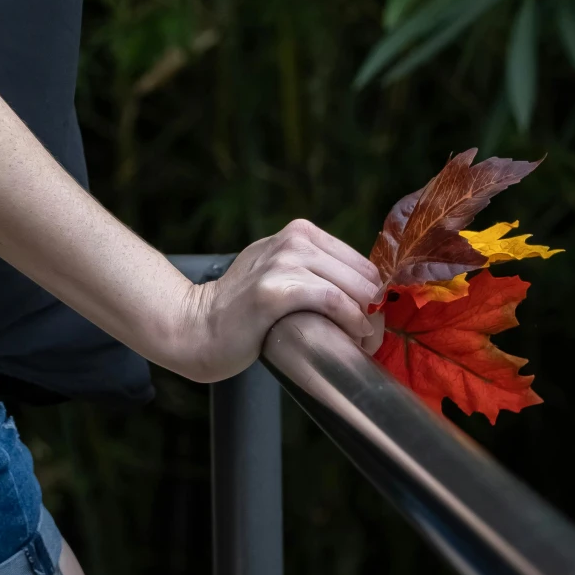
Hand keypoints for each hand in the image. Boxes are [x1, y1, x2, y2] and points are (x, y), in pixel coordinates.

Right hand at [170, 219, 386, 380]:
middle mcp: (293, 240)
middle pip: (362, 275)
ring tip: (362, 342)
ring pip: (353, 287)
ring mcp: (282, 262)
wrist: (199, 326)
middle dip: (374, 309)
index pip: (362, 262)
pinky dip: (351, 321)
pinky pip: (332, 301)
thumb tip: (367, 292)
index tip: (372, 321)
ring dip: (367, 320)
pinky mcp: (275, 290)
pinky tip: (353, 337)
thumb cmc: (244, 309)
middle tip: (370, 338)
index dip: (374, 294)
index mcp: (299, 232)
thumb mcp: (280, 272)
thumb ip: (315, 270)